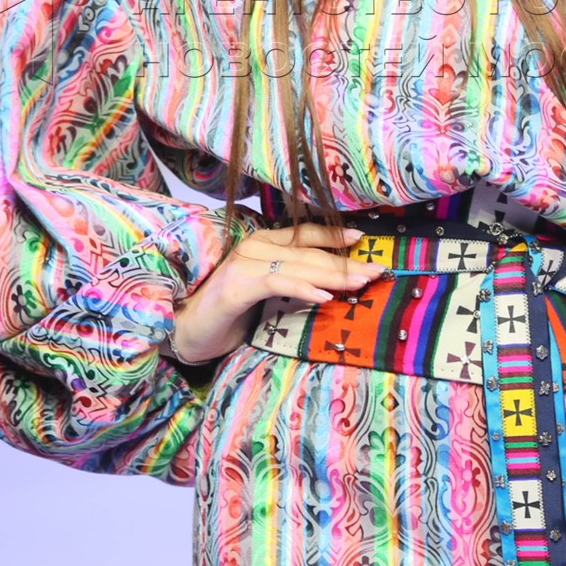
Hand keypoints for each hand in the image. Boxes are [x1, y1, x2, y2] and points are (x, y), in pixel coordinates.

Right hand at [169, 222, 372, 364]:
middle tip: (378, 271)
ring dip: (334, 275)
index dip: (336, 236)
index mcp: (263, 243)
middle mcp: (255, 247)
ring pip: (299, 265)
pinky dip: (303, 288)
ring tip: (361, 283)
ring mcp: (245, 264)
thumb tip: (333, 285)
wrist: (187, 330)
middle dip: (347, 263)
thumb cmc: (228, 313)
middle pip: (311, 252)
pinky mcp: (237, 286)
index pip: (306, 234)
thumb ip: (292, 282)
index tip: (365, 241)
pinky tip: (325, 296)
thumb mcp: (267, 294)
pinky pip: (277, 282)